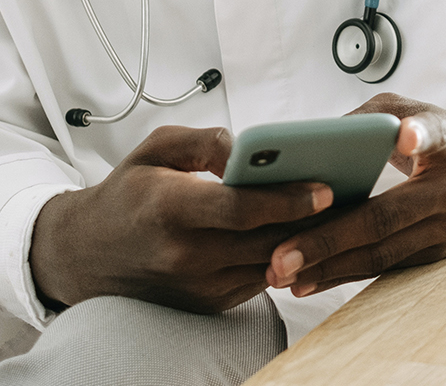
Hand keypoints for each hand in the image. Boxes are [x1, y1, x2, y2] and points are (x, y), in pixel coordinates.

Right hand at [30, 126, 333, 313]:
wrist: (90, 254)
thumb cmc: (128, 195)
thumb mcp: (156, 148)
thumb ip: (205, 141)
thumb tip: (250, 147)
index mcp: (168, 209)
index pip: (239, 210)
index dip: (287, 200)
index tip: (326, 189)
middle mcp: (184, 254)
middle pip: (267, 240)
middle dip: (314, 219)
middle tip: (355, 194)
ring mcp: (199, 284)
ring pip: (272, 263)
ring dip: (308, 240)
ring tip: (342, 212)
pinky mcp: (211, 302)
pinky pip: (262, 279)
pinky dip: (288, 257)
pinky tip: (309, 233)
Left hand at [265, 93, 445, 296]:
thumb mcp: (415, 110)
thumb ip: (367, 118)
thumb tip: (308, 142)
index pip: (439, 135)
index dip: (421, 135)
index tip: (406, 135)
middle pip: (386, 217)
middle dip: (329, 241)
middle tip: (281, 256)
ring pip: (384, 253)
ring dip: (329, 268)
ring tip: (282, 274)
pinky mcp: (443, 253)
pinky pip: (387, 267)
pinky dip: (345, 274)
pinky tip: (308, 280)